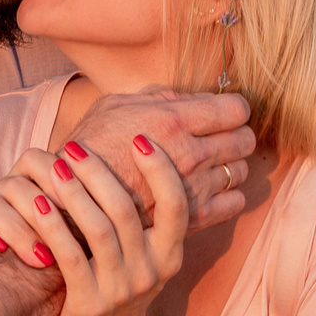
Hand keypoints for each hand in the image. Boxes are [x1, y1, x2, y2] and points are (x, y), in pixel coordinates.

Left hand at [0, 136, 188, 315]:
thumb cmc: (121, 290)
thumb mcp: (148, 259)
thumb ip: (147, 220)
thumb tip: (142, 159)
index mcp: (170, 255)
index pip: (176, 205)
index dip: (162, 170)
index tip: (141, 138)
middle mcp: (150, 271)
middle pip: (127, 210)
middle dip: (100, 172)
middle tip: (76, 147)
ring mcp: (120, 289)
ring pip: (99, 229)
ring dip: (75, 191)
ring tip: (56, 165)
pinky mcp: (88, 302)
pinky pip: (70, 256)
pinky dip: (54, 226)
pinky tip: (39, 203)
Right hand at [65, 89, 254, 232]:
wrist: (71, 201)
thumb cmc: (89, 148)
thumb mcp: (116, 106)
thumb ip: (158, 97)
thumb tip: (191, 98)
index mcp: (174, 120)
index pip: (235, 109)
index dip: (233, 108)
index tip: (221, 112)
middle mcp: (190, 154)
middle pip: (245, 139)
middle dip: (236, 134)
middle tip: (219, 136)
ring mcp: (194, 188)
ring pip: (243, 171)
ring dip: (232, 165)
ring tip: (212, 164)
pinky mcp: (193, 218)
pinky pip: (235, 203)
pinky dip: (230, 195)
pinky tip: (211, 190)